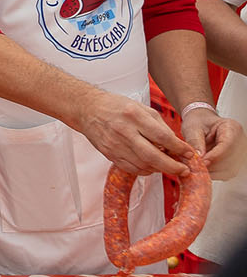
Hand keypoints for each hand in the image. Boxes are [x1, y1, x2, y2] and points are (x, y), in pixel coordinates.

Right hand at [74, 90, 191, 175]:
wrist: (87, 109)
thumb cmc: (116, 106)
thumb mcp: (141, 108)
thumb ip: (159, 126)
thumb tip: (175, 144)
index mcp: (134, 116)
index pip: (162, 136)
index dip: (179, 148)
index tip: (189, 153)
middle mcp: (124, 131)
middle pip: (153, 155)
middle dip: (172, 166)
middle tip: (184, 170)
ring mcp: (115, 144)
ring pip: (143, 164)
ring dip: (159, 169)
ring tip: (169, 167)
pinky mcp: (109, 154)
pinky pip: (131, 168)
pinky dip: (145, 170)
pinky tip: (152, 167)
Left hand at [182, 106, 244, 179]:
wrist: (201, 124)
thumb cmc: (198, 123)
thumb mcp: (192, 128)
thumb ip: (195, 141)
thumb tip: (199, 157)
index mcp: (232, 128)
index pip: (228, 145)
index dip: (215, 156)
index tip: (202, 162)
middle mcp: (240, 141)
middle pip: (230, 160)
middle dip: (212, 166)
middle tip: (195, 167)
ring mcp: (239, 153)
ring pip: (229, 170)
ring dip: (212, 172)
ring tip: (196, 168)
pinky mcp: (234, 163)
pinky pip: (226, 174)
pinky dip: (214, 174)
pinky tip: (202, 170)